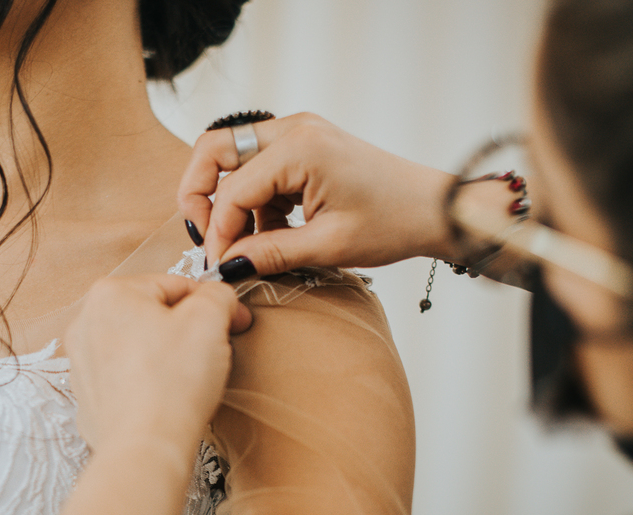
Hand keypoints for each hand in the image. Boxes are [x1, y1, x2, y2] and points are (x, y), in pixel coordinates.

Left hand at [66, 275, 251, 455]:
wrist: (144, 448)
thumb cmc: (172, 384)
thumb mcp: (210, 320)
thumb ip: (218, 295)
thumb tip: (218, 297)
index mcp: (111, 293)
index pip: (175, 284)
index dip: (212, 303)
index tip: (234, 321)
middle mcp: (86, 323)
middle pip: (153, 314)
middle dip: (186, 329)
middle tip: (211, 351)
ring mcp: (81, 362)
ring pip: (138, 345)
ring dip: (166, 354)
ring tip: (187, 378)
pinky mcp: (88, 397)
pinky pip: (127, 378)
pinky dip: (148, 382)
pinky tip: (166, 398)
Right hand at [179, 113, 460, 277]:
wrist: (433, 208)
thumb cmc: (393, 222)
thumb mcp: (327, 247)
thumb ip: (270, 253)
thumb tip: (226, 266)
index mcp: (300, 148)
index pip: (231, 190)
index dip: (218, 232)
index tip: (218, 265)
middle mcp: (293, 130)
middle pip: (213, 150)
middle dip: (199, 195)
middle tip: (206, 238)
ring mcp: (297, 133)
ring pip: (230, 156)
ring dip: (226, 198)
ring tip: (244, 242)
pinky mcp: (303, 146)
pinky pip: (255, 167)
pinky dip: (251, 200)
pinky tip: (269, 232)